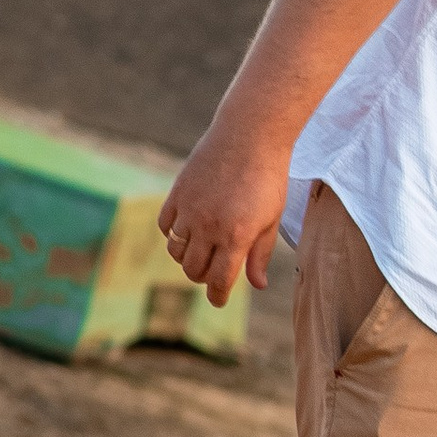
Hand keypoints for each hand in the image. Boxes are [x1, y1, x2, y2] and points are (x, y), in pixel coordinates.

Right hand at [159, 120, 290, 305]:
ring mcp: (190, 211)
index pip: (219, 280)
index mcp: (236, 236)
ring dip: (187, 258)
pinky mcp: (177, 194)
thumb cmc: (268, 178)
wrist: (249, 136)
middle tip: (214, 272)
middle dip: (204, 277)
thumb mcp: (271, 219)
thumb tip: (257, 285)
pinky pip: (166, 227)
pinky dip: (174, 235)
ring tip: (202, 251)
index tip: (218, 300)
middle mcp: (209, 227)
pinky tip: (188, 231)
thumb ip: (261, 254)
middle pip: (193, 270)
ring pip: (176, 252)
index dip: (218, 296)